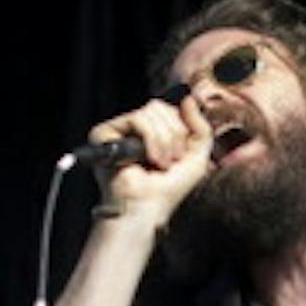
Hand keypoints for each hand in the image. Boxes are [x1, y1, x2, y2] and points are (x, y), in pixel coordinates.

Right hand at [87, 92, 214, 227]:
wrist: (148, 208)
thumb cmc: (169, 189)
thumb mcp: (197, 156)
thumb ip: (200, 126)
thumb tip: (188, 98)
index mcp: (152, 131)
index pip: (170, 108)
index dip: (181, 128)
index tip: (180, 155)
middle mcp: (133, 128)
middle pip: (161, 106)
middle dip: (174, 135)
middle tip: (171, 162)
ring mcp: (119, 129)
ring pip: (151, 111)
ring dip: (164, 141)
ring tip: (160, 164)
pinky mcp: (105, 132)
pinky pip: (138, 119)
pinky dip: (151, 140)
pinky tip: (150, 159)